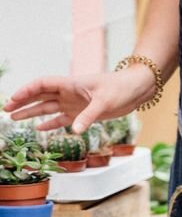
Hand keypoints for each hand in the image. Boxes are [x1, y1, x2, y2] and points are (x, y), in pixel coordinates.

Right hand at [2, 66, 155, 132]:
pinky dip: (51, 124)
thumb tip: (75, 132)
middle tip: (6, 110)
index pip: (42, 85)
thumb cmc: (120, 89)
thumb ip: (89, 117)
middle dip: (23, 102)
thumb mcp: (104, 102)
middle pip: (40, 96)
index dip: (27, 91)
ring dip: (32, 113)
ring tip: (14, 118)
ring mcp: (74, 103)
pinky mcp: (82, 114)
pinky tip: (39, 128)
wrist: (135, 90)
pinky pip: (62, 119)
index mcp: (70, 84)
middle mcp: (69, 93)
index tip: (13, 99)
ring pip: (48, 108)